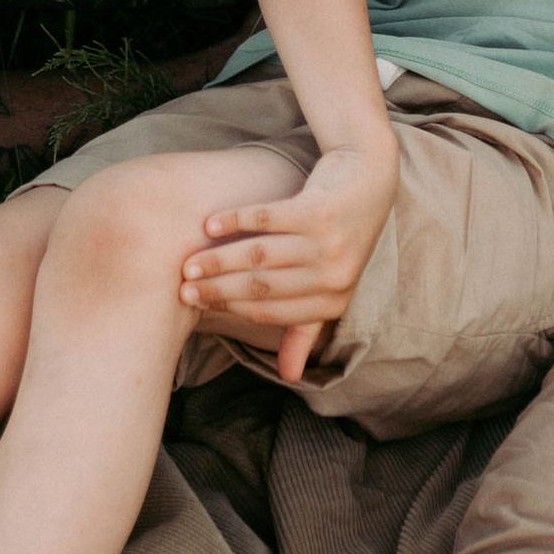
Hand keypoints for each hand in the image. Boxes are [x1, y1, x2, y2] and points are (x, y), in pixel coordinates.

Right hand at [179, 137, 399, 382]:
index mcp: (334, 300)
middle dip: (217, 290)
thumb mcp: (330, 284)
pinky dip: (235, 221)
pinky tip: (210, 225)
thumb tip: (290, 377)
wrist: (370, 176)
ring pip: (260, 256)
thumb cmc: (341, 234)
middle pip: (261, 286)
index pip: (270, 312)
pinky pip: (267, 218)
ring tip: (189, 263)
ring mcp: (329, 243)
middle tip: (183, 288)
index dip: (231, 309)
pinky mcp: (320, 210)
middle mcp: (334, 275)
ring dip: (219, 260)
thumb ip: (307, 327)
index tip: (198, 304)